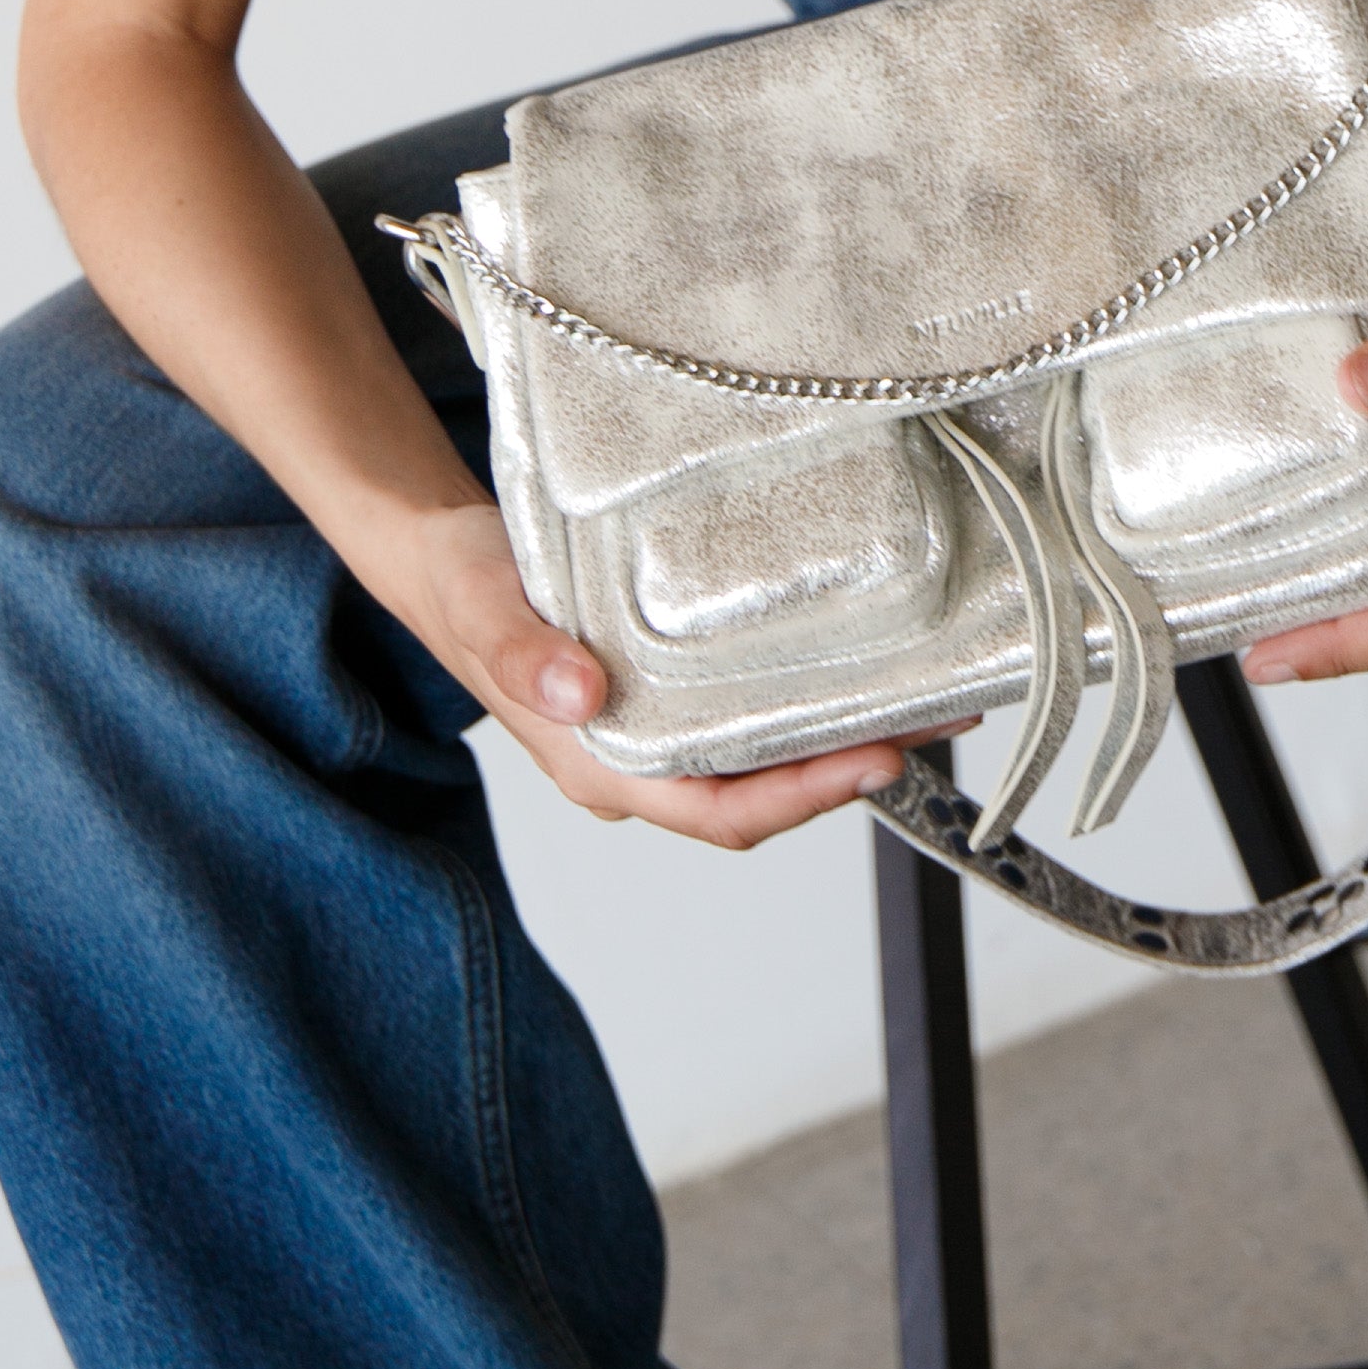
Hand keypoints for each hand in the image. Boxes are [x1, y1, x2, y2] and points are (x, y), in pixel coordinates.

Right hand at [399, 501, 915, 847]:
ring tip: (917, 698)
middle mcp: (636, 760)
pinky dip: (802, 700)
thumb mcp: (482, 604)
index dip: (801, 799)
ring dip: (837, 737)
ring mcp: (653, 730)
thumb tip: (583, 690)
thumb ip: (522, 651)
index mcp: (599, 764)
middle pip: (760, 794)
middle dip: (846, 769)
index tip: (873, 761)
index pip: (718, 812)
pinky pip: (747, 715)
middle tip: (928, 721)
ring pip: (761, 758)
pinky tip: (848, 666)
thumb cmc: (459, 584)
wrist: (439, 556)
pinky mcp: (666, 690)